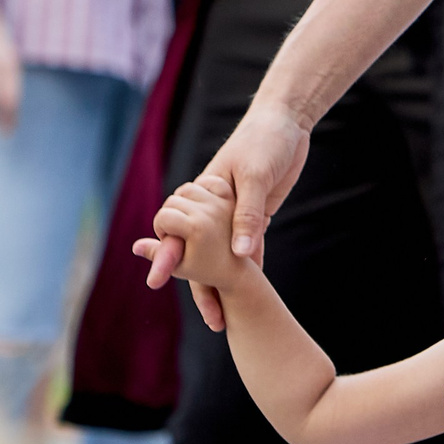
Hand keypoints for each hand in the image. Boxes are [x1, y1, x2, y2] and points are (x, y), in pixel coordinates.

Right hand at [140, 104, 311, 331]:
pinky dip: (249, 265)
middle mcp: (214, 207)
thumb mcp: (254, 175)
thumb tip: (239, 254)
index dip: (168, 259)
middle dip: (204, 287)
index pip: (178, 231)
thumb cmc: (262, 140)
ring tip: (229, 316)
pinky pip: (249, 244)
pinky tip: (252, 289)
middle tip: (215, 322)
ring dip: (225, 282)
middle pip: (201, 253)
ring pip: (224, 254)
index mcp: (204, 194)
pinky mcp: (257, 212)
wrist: (286, 121)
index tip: (157, 282)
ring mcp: (235, 212)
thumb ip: (245, 214)